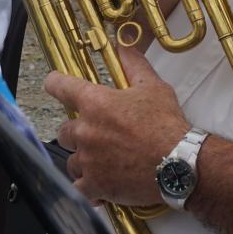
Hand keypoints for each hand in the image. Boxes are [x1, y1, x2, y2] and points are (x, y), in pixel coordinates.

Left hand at [45, 46, 189, 206]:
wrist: (178, 164)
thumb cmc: (166, 126)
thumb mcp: (152, 87)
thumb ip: (133, 64)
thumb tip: (125, 45)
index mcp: (95, 103)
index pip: (59, 86)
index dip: (55, 83)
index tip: (53, 84)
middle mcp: (86, 131)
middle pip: (65, 130)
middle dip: (78, 132)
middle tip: (97, 135)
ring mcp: (88, 160)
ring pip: (72, 160)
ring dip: (83, 160)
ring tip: (104, 162)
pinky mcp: (95, 185)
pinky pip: (79, 188)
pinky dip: (88, 187)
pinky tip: (101, 186)